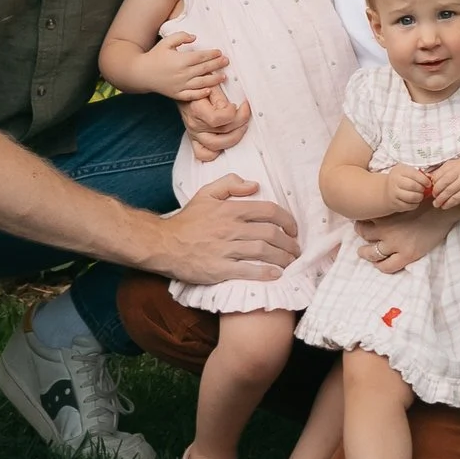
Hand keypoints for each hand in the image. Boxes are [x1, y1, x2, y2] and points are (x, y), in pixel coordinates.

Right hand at [148, 30, 231, 102]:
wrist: (141, 73)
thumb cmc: (155, 56)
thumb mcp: (166, 41)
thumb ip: (181, 37)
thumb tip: (195, 37)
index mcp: (181, 60)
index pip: (201, 57)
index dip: (212, 54)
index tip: (220, 52)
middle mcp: (182, 74)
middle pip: (204, 69)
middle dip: (217, 65)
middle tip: (227, 61)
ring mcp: (180, 85)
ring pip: (201, 83)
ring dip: (214, 80)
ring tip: (224, 76)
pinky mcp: (176, 94)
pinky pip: (191, 95)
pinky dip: (201, 94)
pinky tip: (209, 91)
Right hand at [160, 172, 299, 284]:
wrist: (163, 244)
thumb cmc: (187, 220)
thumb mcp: (206, 193)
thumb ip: (230, 183)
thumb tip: (255, 185)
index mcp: (230, 209)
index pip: (268, 211)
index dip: (286, 220)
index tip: (293, 229)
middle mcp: (231, 228)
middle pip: (270, 234)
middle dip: (289, 243)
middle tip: (296, 249)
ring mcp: (225, 250)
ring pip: (263, 252)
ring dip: (282, 258)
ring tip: (291, 263)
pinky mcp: (219, 270)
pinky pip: (248, 271)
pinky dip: (265, 273)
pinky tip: (276, 275)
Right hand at [181, 87, 250, 162]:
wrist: (184, 89)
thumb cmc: (199, 86)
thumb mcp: (210, 84)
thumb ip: (222, 95)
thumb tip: (236, 103)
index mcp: (197, 109)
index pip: (217, 119)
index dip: (233, 113)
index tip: (240, 104)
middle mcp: (195, 124)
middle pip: (221, 133)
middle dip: (240, 123)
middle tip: (246, 112)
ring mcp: (195, 134)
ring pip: (216, 146)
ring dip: (234, 137)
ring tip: (242, 126)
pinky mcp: (195, 140)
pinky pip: (204, 155)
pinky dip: (216, 152)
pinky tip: (226, 141)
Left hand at [355, 210, 451, 273]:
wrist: (441, 211)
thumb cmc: (425, 201)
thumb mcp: (403, 200)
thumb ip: (391, 205)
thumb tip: (382, 204)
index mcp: (386, 214)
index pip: (364, 218)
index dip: (361, 219)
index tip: (362, 220)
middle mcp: (387, 230)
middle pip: (364, 234)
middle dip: (361, 233)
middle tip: (362, 234)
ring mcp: (396, 244)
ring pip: (371, 253)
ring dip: (365, 252)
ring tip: (364, 252)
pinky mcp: (407, 255)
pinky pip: (387, 266)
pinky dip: (380, 266)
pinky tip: (380, 263)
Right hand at [374, 162, 432, 215]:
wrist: (386, 190)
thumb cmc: (401, 179)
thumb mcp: (407, 171)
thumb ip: (418, 173)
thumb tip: (430, 178)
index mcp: (399, 170)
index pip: (414, 174)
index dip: (424, 180)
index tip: (428, 183)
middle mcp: (395, 181)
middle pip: (413, 186)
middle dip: (422, 189)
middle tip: (424, 190)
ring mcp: (394, 193)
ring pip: (411, 197)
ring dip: (419, 197)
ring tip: (420, 195)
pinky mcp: (395, 204)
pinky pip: (409, 206)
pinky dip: (415, 204)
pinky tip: (415, 201)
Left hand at [423, 155, 459, 211]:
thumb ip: (451, 172)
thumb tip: (432, 180)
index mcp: (458, 163)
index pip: (441, 171)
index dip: (434, 180)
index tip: (431, 187)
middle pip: (443, 181)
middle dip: (436, 190)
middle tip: (433, 196)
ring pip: (448, 191)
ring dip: (440, 199)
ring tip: (436, 204)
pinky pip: (455, 198)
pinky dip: (448, 203)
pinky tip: (445, 206)